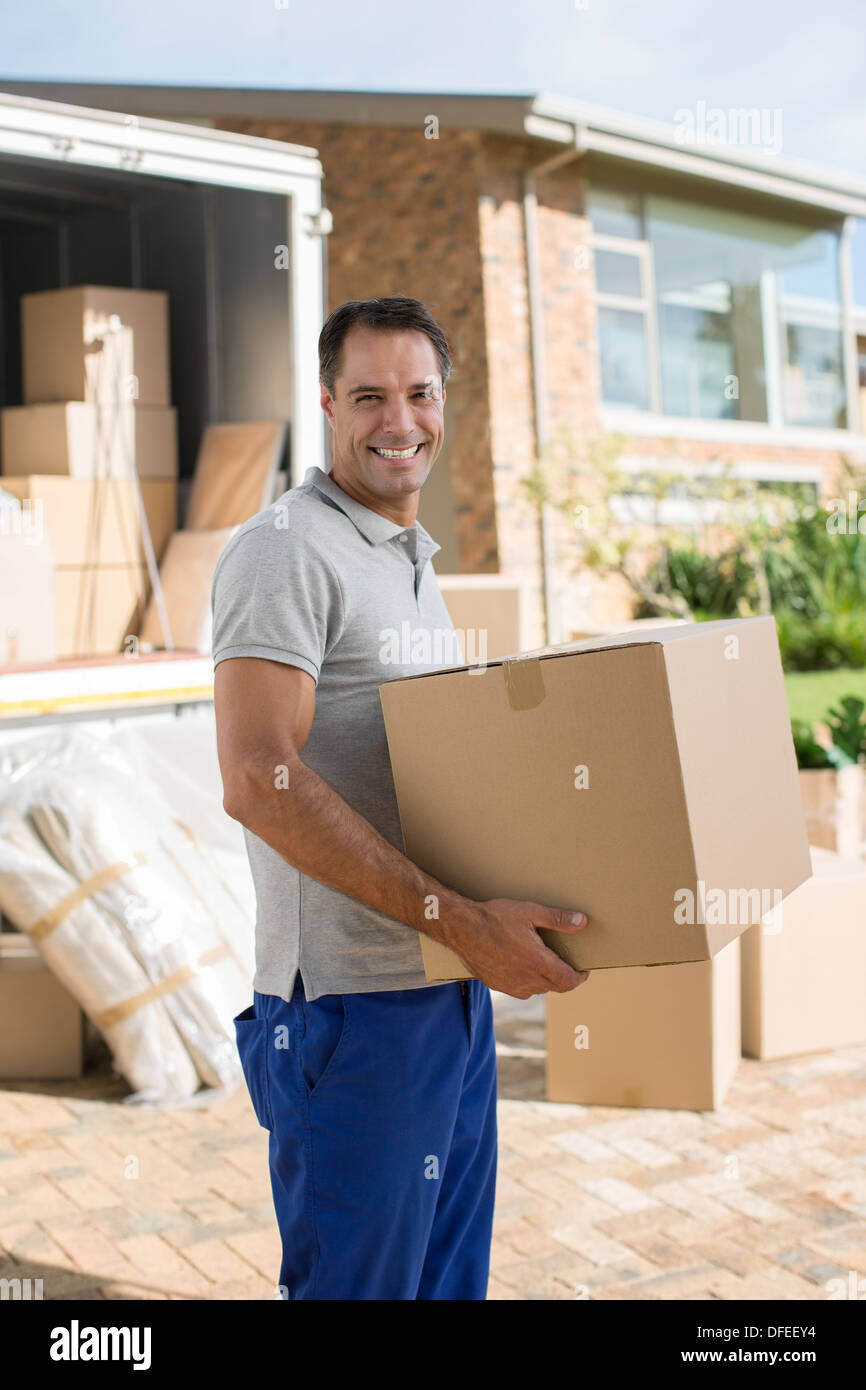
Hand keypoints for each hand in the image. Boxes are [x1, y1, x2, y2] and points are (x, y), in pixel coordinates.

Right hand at [447, 898, 590, 998]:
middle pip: (554, 987)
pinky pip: (520, 989)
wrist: (460, 928)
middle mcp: (525, 979)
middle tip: (565, 962)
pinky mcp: (496, 985)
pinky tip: (522, 966)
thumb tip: (582, 922)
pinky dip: (527, 981)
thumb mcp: (529, 912)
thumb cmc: (494, 918)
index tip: (583, 969)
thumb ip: (558, 919)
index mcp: (537, 962)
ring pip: (537, 989)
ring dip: (545, 979)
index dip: (579, 978)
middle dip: (563, 977)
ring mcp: (509, 985)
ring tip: (544, 962)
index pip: (568, 982)